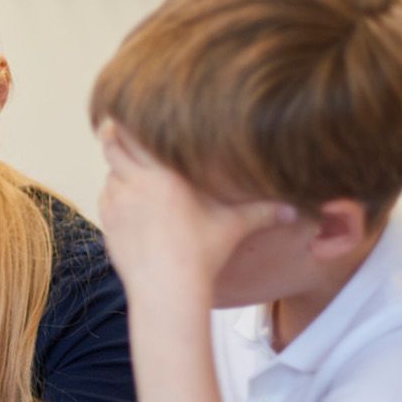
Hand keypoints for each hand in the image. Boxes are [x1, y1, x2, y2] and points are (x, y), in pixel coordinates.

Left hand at [95, 120, 295, 294]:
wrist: (168, 290)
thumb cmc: (202, 255)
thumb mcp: (233, 227)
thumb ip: (262, 212)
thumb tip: (295, 209)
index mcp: (163, 174)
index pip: (133, 134)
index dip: (126, 121)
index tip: (126, 112)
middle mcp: (135, 184)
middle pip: (111, 146)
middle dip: (113, 136)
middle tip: (116, 127)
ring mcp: (116, 206)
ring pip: (109, 175)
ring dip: (117, 170)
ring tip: (132, 172)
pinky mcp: (108, 227)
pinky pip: (106, 201)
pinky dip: (114, 196)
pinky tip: (129, 202)